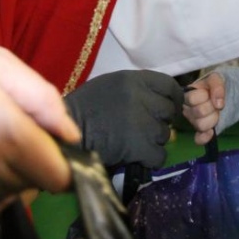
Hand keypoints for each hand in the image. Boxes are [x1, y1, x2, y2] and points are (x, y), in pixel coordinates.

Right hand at [0, 40, 80, 216]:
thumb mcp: (3, 65)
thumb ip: (44, 101)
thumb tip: (70, 136)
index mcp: (6, 130)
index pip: (57, 175)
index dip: (62, 162)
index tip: (52, 147)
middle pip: (32, 184)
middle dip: (33, 162)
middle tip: (14, 131)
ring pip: (7, 196)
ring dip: (10, 176)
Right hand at [65, 70, 183, 167]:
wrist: (65, 133)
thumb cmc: (85, 108)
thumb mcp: (110, 86)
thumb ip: (136, 90)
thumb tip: (161, 103)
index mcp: (132, 79)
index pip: (169, 85)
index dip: (172, 98)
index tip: (168, 108)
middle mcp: (140, 97)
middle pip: (168, 111)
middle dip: (160, 121)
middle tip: (144, 129)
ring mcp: (141, 122)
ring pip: (165, 134)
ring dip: (153, 141)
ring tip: (134, 142)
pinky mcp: (138, 146)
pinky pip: (159, 155)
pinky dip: (150, 159)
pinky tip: (137, 156)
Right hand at [182, 73, 225, 145]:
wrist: (224, 95)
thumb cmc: (215, 86)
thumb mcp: (216, 79)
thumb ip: (217, 86)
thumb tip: (218, 104)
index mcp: (187, 95)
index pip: (192, 99)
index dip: (204, 97)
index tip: (209, 93)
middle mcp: (187, 109)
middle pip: (198, 112)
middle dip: (211, 108)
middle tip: (215, 104)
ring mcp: (193, 121)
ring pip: (200, 125)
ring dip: (213, 119)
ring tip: (216, 113)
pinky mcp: (200, 131)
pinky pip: (199, 139)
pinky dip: (205, 137)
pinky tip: (212, 132)